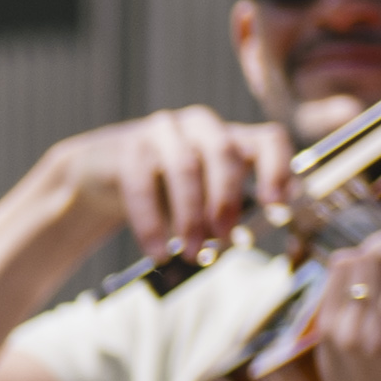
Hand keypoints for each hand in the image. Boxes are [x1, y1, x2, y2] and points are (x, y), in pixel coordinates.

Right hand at [38, 103, 295, 268]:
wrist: (103, 176)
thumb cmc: (163, 190)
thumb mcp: (203, 199)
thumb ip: (228, 212)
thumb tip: (243, 238)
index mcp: (229, 138)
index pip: (267, 139)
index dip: (277, 170)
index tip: (276, 206)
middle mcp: (200, 127)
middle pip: (224, 152)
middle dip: (226, 198)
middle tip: (223, 239)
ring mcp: (162, 131)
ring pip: (184, 166)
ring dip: (190, 216)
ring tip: (190, 253)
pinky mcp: (127, 147)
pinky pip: (141, 184)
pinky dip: (151, 223)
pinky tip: (157, 251)